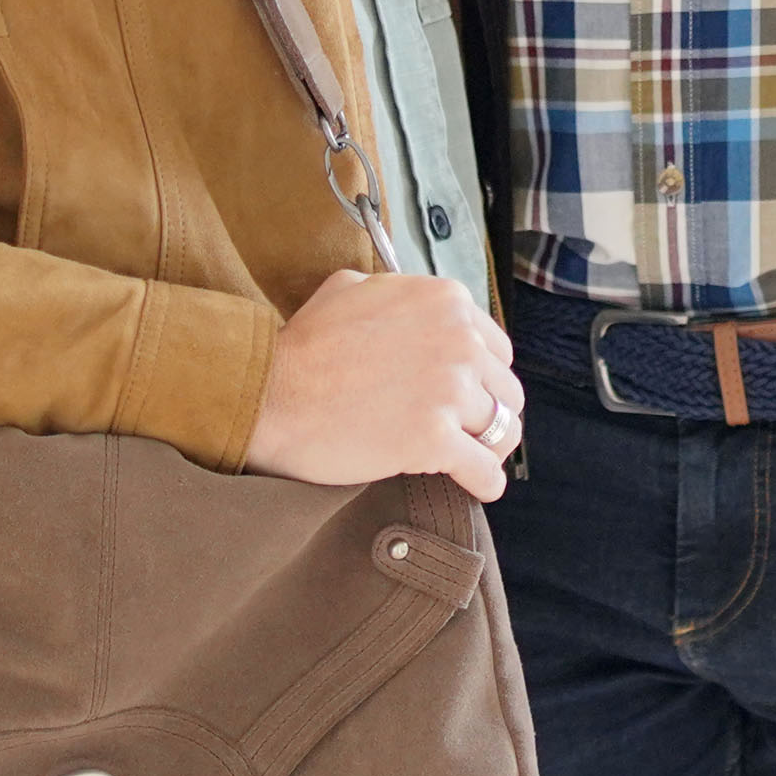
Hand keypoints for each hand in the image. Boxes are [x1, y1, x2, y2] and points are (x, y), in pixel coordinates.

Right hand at [246, 267, 522, 499]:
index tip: (467, 396)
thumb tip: (409, 304)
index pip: (497, 349)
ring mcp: (448, 390)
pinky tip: (476, 486)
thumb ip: (394, 292)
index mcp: (445, 301)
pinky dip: (484, 482)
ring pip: (503, 430)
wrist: (269, 394)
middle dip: (487, 412)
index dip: (482, 377)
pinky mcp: (433, 439)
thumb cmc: (302, 345)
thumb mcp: (349, 288)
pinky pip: (485, 471)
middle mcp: (458, 340)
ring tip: (471, 459)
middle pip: (506, 390)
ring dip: (489, 448)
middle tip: (465, 431)